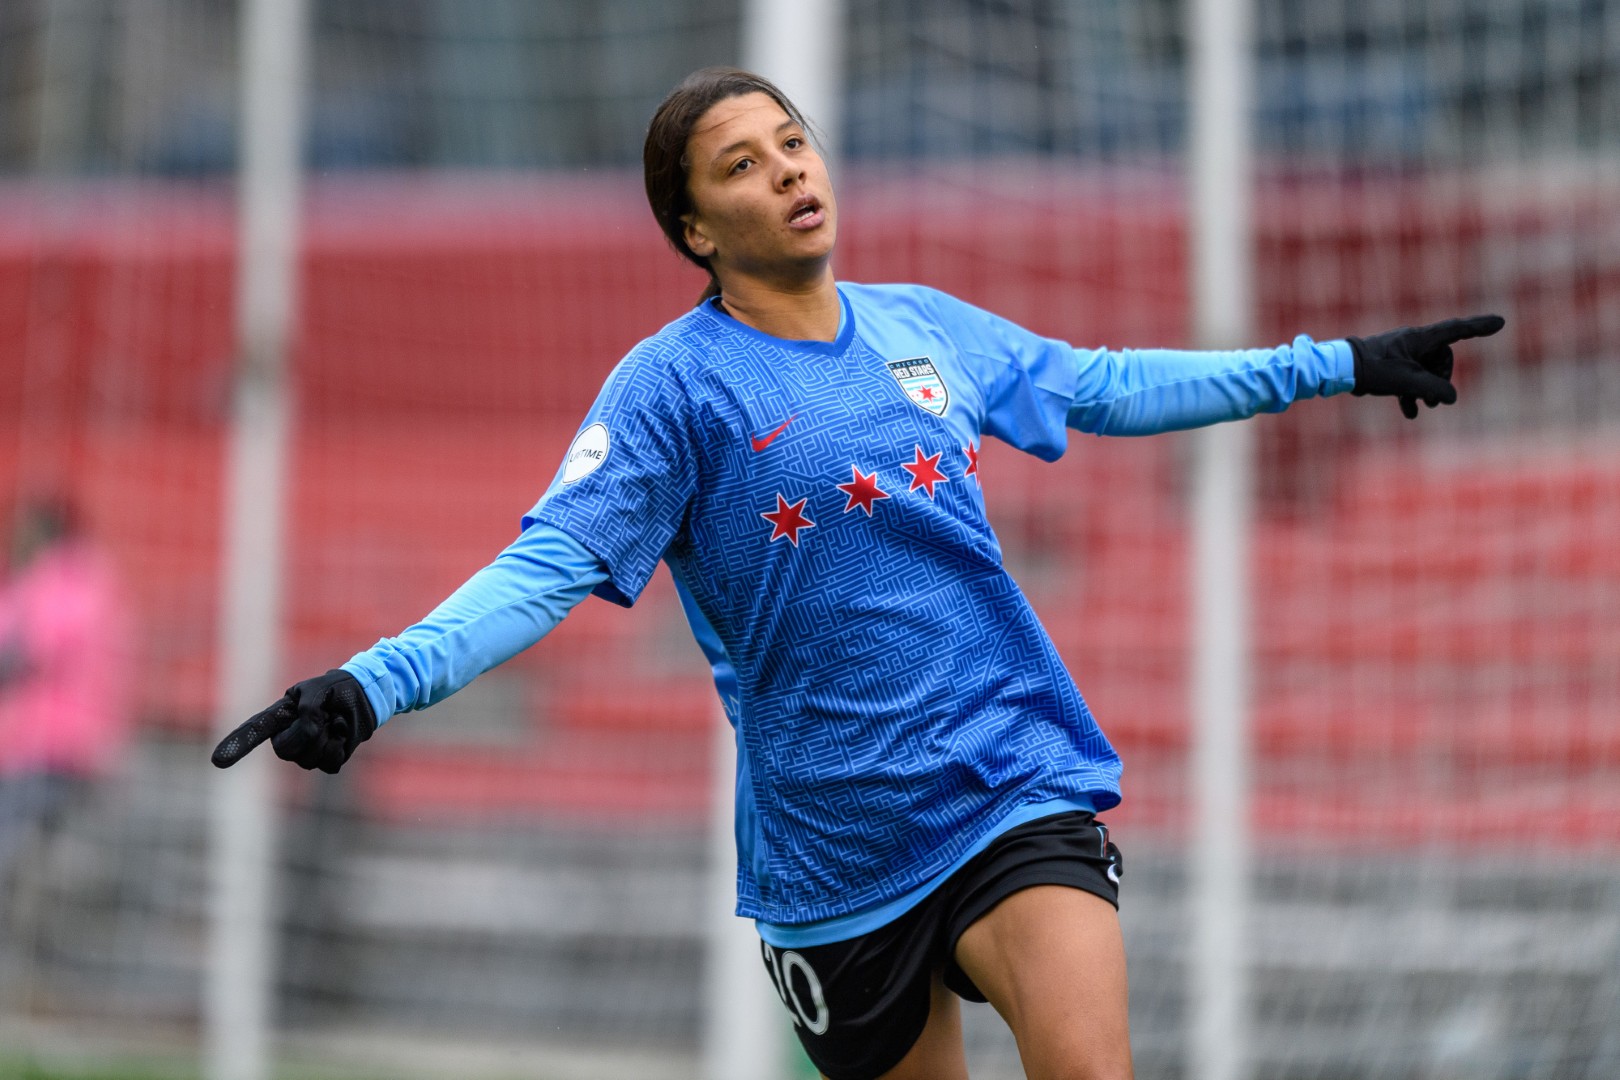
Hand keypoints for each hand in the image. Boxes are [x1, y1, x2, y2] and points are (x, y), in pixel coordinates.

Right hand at [211, 669, 376, 773]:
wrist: (364, 698)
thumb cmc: (336, 689)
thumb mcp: (318, 689)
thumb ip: (308, 709)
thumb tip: (307, 732)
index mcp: (280, 716)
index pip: (255, 730)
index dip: (237, 744)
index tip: (217, 760)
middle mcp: (289, 736)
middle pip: (284, 751)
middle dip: (306, 735)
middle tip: (323, 716)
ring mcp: (307, 750)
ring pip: (308, 760)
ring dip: (326, 738)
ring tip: (333, 721)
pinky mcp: (327, 759)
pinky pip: (328, 764)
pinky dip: (339, 747)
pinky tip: (342, 734)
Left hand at [1349, 314, 1504, 418]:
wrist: (1341, 370)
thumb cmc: (1375, 369)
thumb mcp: (1409, 382)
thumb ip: (1434, 389)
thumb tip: (1450, 398)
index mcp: (1421, 338)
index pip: (1457, 330)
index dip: (1479, 327)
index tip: (1500, 322)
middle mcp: (1413, 342)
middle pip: (1441, 359)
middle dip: (1442, 380)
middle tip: (1435, 400)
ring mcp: (1402, 353)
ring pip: (1425, 371)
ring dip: (1428, 389)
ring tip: (1425, 407)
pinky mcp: (1391, 365)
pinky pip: (1409, 378)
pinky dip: (1412, 394)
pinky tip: (1409, 412)